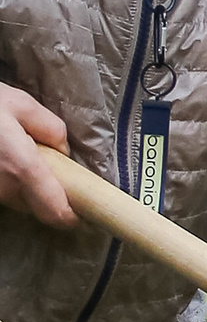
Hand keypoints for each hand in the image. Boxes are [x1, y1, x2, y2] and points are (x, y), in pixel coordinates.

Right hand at [0, 86, 74, 228]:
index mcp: (23, 168)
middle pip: (38, 208)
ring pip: (18, 202)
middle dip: (50, 194)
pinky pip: (2, 193)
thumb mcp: (20, 104)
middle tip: (53, 170)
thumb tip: (63, 149)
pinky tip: (4, 159)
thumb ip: (50, 128)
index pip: (56, 213)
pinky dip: (8, 182)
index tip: (83, 210)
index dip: (72, 217)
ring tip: (22, 156)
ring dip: (27, 188)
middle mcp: (5, 188)